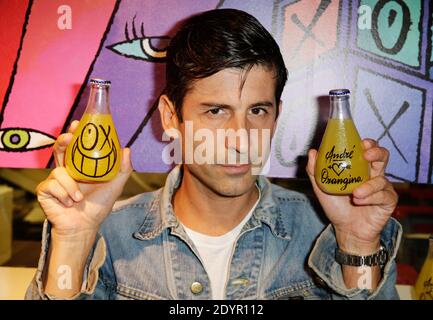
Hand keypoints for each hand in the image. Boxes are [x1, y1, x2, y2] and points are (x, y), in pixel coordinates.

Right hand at [36, 120, 132, 237]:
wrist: (85, 226)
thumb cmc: (98, 205)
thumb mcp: (115, 185)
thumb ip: (122, 168)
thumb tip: (127, 149)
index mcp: (81, 166)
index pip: (76, 145)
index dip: (75, 133)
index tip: (78, 124)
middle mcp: (67, 170)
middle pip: (60, 149)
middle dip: (63, 140)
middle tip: (69, 138)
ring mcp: (54, 180)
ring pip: (58, 171)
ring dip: (70, 186)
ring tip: (78, 199)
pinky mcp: (45, 191)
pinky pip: (52, 185)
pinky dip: (64, 195)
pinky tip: (68, 203)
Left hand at [306, 139, 397, 253]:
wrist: (346, 229)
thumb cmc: (336, 207)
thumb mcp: (322, 188)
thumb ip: (316, 171)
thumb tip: (312, 152)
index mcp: (359, 168)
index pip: (367, 149)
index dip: (368, 143)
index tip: (361, 142)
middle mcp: (373, 174)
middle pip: (382, 156)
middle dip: (376, 152)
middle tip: (366, 155)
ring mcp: (382, 188)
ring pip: (382, 178)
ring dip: (368, 186)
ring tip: (355, 194)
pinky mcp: (388, 201)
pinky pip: (384, 195)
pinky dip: (371, 197)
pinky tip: (360, 201)